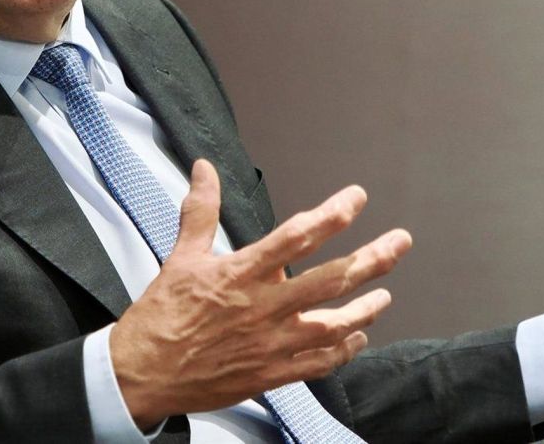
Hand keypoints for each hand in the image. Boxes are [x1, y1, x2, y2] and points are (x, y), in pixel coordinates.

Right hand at [110, 159, 411, 428]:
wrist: (143, 373)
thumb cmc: (162, 315)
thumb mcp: (181, 255)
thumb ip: (200, 210)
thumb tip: (204, 169)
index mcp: (240, 273)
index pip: (296, 237)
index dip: (332, 215)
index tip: (356, 198)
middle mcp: (261, 308)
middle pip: (329, 280)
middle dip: (371, 259)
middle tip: (399, 242)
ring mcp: (269, 344)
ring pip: (332, 325)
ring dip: (365, 308)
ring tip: (384, 293)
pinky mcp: (270, 374)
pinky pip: (317, 364)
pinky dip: (342, 351)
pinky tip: (357, 338)